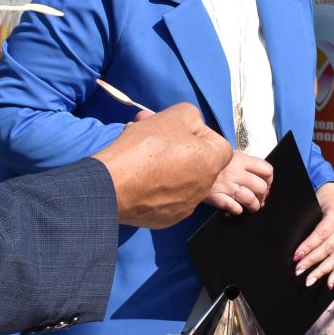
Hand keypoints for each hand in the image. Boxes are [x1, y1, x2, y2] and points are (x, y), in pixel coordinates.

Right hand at [94, 104, 231, 227]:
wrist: (113, 184)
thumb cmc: (146, 148)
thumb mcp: (174, 115)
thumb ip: (192, 116)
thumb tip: (194, 125)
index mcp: (211, 163)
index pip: (220, 145)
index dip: (202, 134)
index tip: (180, 132)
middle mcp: (203, 188)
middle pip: (199, 163)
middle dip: (182, 151)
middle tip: (158, 142)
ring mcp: (186, 207)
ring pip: (182, 181)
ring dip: (170, 169)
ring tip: (145, 159)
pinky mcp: (167, 219)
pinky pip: (167, 199)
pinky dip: (157, 189)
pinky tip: (140, 179)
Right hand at [207, 150, 272, 214]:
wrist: (182, 164)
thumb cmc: (202, 156)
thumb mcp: (220, 148)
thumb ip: (235, 155)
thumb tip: (250, 164)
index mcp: (239, 159)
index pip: (266, 169)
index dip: (270, 179)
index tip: (266, 183)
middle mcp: (236, 173)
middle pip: (261, 187)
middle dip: (263, 196)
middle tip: (260, 198)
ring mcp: (227, 186)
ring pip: (250, 199)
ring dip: (253, 206)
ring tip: (251, 207)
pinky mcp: (216, 197)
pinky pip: (233, 207)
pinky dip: (237, 210)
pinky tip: (235, 208)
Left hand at [293, 182, 333, 287]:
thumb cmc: (322, 205)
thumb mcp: (315, 208)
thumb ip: (308, 223)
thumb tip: (294, 243)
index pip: (319, 235)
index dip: (307, 247)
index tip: (295, 257)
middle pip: (327, 249)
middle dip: (311, 261)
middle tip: (298, 271)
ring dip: (322, 271)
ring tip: (309, 280)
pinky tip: (328, 284)